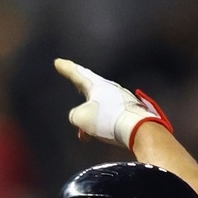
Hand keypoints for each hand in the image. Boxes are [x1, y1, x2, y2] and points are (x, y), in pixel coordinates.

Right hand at [53, 58, 171, 150]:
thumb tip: (80, 118)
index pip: (77, 74)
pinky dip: (103, 124)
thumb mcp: (81, 118)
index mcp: (96, 85)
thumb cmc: (107, 120)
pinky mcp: (131, 112)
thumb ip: (75, 115)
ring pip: (101, 106)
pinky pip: (112, 116)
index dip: (66, 69)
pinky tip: (101, 135)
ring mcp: (122, 99)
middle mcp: (111, 88)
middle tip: (75, 84)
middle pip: (91, 88)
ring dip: (92, 117)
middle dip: (81, 91)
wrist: (138, 129)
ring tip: (86, 132)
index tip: (59, 62)